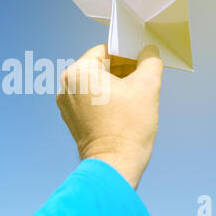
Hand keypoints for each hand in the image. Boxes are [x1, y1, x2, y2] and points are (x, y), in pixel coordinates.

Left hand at [56, 44, 162, 188]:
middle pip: (98, 67)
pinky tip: (120, 108)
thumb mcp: (147, 86)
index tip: (140, 62)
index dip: (126, 54)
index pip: (104, 51)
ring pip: (94, 83)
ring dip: (113, 85)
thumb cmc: (128, 127)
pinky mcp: (70, 118)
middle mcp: (67, 85)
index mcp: (79, 72)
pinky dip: (103, 99)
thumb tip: (149, 52)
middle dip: (120, 70)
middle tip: (140, 79)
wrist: (114, 164)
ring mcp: (66, 103)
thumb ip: (150, 61)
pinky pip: (88, 99)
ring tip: (132, 96)